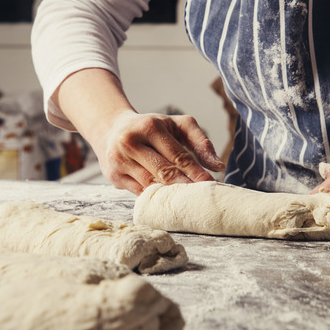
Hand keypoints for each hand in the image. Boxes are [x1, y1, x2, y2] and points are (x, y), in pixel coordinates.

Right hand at [94, 111, 224, 193]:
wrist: (111, 129)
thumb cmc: (151, 127)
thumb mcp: (176, 125)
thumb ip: (200, 141)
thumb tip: (218, 166)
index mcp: (149, 127)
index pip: (177, 155)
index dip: (195, 172)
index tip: (210, 184)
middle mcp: (131, 142)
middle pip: (164, 172)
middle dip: (185, 186)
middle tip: (203, 198)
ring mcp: (119, 161)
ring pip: (151, 184)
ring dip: (171, 195)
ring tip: (189, 203)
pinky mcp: (114, 176)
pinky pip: (139, 192)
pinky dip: (156, 199)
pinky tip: (170, 204)